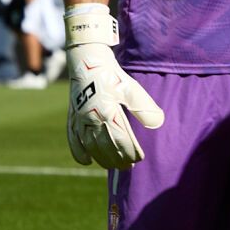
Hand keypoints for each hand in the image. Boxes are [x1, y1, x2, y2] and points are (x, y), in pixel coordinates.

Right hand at [65, 42, 164, 168]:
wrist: (87, 61)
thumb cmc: (113, 76)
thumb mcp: (133, 89)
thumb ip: (145, 107)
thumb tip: (158, 123)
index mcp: (108, 111)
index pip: (121, 139)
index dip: (130, 152)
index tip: (139, 159)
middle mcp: (91, 118)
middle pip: (105, 146)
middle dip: (117, 159)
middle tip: (128, 167)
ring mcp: (79, 119)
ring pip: (90, 146)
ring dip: (101, 158)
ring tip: (113, 166)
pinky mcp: (72, 117)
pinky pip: (72, 139)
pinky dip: (78, 152)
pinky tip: (86, 162)